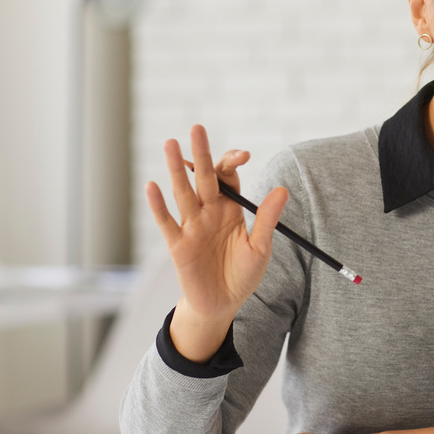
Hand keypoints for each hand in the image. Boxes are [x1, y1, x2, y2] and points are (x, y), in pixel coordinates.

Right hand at [146, 124, 288, 361]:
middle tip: (197, 129)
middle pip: (204, 178)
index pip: (229, 178)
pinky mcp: (178, 245)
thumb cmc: (243, 275)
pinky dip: (158, 205)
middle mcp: (209, 212)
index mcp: (231, 210)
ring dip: (177, 170)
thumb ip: (268, 219)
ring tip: (170, 144)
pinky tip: (151, 186)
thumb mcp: (260, 248)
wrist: (222, 305)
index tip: (243, 155)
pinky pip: (167, 222)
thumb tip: (282, 190)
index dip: (232, 163)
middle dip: (201, 154)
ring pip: (183, 193)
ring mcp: (191, 227)